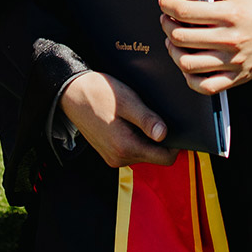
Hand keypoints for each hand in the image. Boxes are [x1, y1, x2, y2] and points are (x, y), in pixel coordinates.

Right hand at [60, 70, 176, 167]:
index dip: (177, 144)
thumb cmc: (100, 93)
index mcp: (126, 147)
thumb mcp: (128, 102)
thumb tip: (164, 135)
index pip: (165, 158)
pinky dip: (137, 137)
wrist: (72, 93)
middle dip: (162, 139)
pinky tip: (132, 119)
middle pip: (155, 156)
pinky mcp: (109, 152)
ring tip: (142, 114)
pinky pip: (132, 149)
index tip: (179, 127)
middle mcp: (119, 158)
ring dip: (148, 137)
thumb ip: (147, 120)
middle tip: (159, 114)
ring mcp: (113, 157)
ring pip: (144, 152)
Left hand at [159, 0, 251, 94]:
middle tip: (166, 20)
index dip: (168, 5)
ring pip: (188, 64)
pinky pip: (205, 87)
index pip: (186, 11)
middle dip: (167, 27)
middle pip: (182, 37)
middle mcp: (231, 39)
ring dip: (174, 52)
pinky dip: (190, 79)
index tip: (163, 1)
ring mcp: (234, 61)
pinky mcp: (239, 78)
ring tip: (174, 43)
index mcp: (231, 13)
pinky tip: (188, 67)